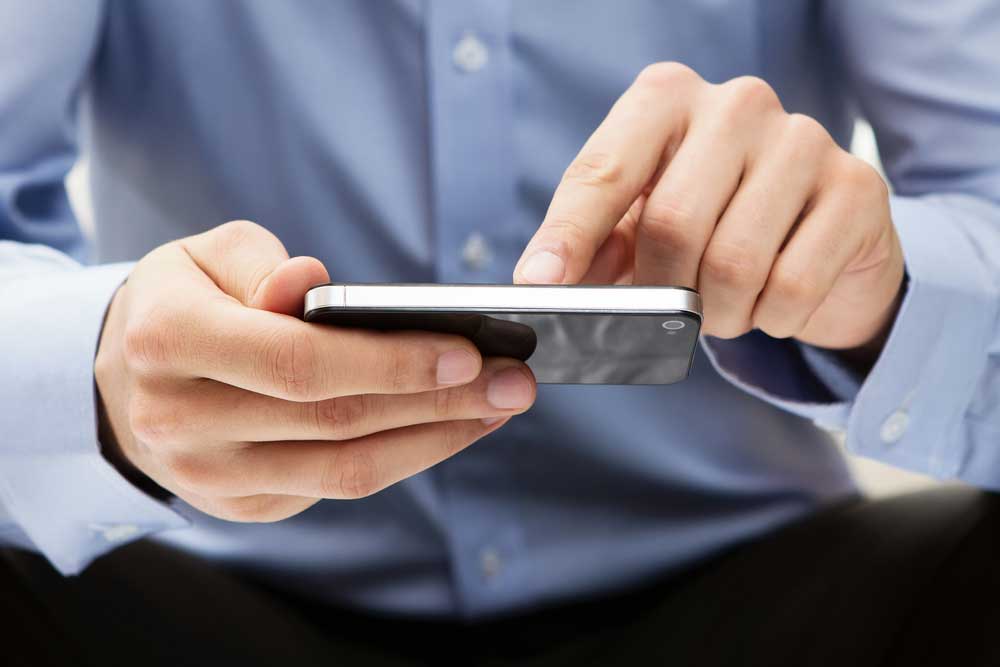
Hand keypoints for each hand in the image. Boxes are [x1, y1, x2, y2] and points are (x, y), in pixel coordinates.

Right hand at [94, 221, 535, 520]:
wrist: (127, 384)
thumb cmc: (183, 301)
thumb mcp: (206, 255)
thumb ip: (261, 264)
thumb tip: (314, 281)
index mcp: (169, 340)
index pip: (299, 361)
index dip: (390, 362)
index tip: (469, 351)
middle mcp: (182, 420)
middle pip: (335, 421)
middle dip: (438, 401)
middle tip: (514, 382)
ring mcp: (212, 477)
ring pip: (346, 469)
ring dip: (436, 438)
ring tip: (499, 407)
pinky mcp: (244, 505)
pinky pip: (338, 487)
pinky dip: (405, 456)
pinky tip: (451, 426)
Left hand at [515, 63, 904, 350]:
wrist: (824, 238)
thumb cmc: (713, 227)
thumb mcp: (639, 227)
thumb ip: (592, 247)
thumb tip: (543, 285)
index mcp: (666, 100)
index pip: (604, 171)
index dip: (568, 235)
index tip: (539, 286)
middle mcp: (736, 103)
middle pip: (672, 223)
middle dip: (661, 292)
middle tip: (668, 315)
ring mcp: (803, 139)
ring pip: (734, 262)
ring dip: (718, 314)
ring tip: (721, 311)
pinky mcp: (857, 187)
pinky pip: (792, 286)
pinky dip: (770, 318)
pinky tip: (771, 304)